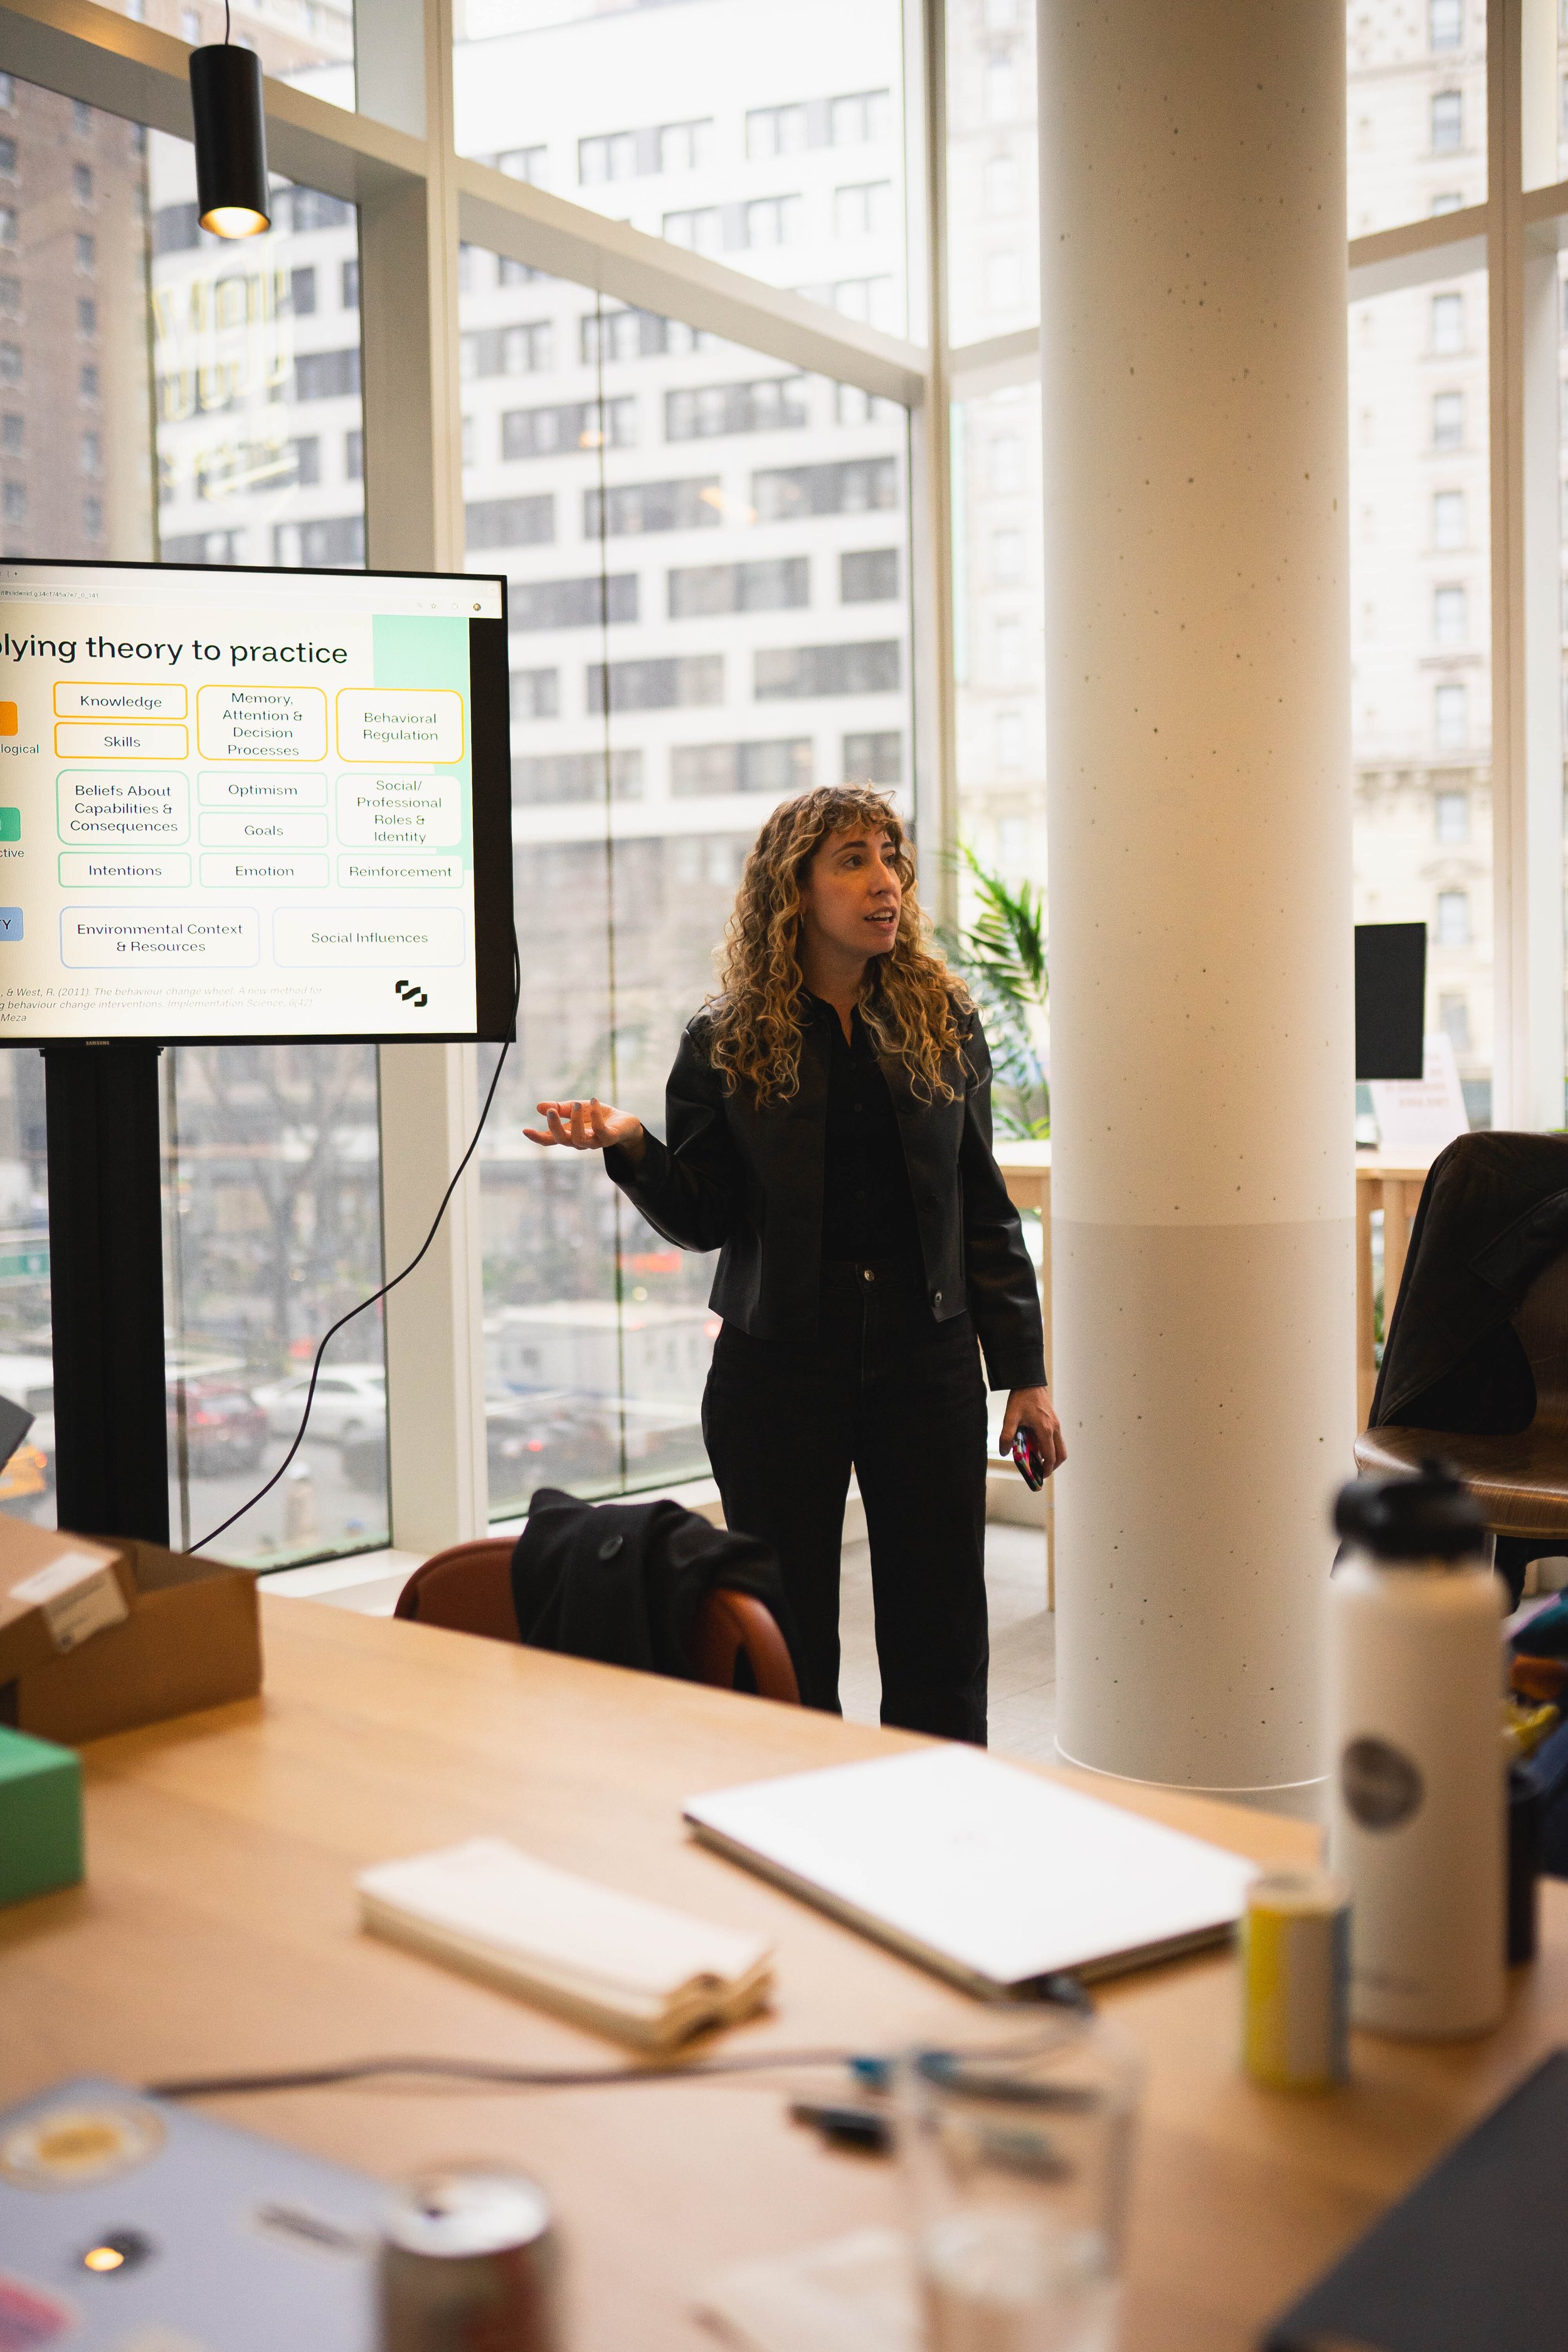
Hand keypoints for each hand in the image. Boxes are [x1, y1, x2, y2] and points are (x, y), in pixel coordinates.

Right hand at [523, 1098, 645, 1162]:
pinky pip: (600, 1130)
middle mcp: (580, 1142)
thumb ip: (560, 1108)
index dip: (538, 1137)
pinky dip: (596, 1115)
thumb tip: (539, 1107)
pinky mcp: (610, 1137)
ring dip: (576, 1121)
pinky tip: (594, 1101)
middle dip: (555, 1127)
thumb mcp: (576, 1109)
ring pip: (580, 1139)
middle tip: (552, 1111)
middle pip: (563, 1140)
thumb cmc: (597, 1117)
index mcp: (570, 1135)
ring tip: (577, 1104)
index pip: (551, 1140)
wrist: (625, 1123)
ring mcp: (595, 1142)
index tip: (525, 1130)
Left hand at [999, 1385, 1064, 1477]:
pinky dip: (1050, 1447)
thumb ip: (1006, 1435)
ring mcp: (1056, 1424)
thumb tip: (1004, 1452)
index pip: (1050, 1456)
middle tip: (1041, 1472)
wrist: (1029, 1381)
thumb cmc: (1021, 1398)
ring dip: (1052, 1456)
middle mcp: (1054, 1428)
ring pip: (1061, 1447)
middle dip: (1052, 1466)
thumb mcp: (1010, 1417)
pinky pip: (1056, 1439)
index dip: (1046, 1469)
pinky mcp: (1054, 1421)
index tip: (1039, 1476)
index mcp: (1045, 1429)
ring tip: (1038, 1460)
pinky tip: (1036, 1445)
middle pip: (1061, 1455)